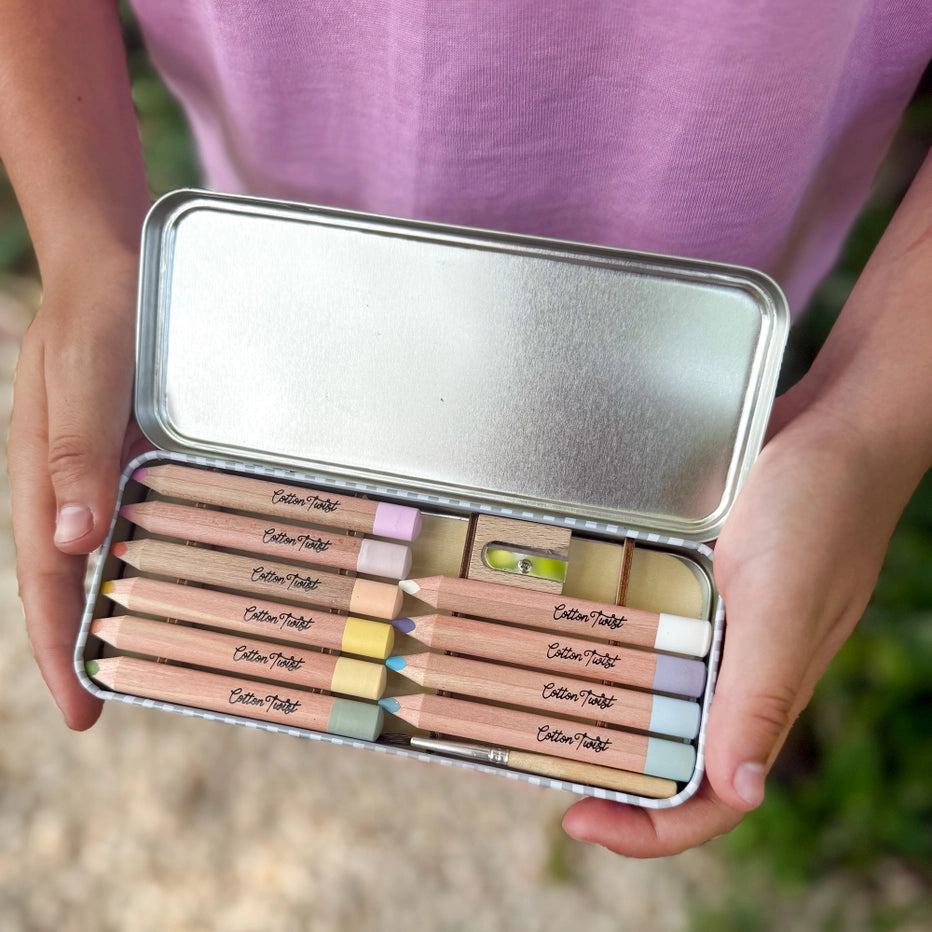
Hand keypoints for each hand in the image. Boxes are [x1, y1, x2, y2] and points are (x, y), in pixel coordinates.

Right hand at [9, 252, 149, 727]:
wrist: (113, 270)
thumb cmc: (92, 320)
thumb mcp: (79, 383)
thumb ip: (73, 456)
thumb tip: (72, 545)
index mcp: (40, 480)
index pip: (45, 582)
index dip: (57, 650)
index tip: (81, 713)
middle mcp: (68, 486)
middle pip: (73, 582)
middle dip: (87, 645)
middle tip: (116, 703)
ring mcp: (101, 472)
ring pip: (108, 556)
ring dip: (126, 607)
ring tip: (158, 658)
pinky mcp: (132, 455)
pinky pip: (141, 518)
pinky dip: (154, 556)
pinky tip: (182, 577)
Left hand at [562, 384, 914, 855]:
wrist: (836, 426)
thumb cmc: (821, 508)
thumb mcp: (783, 603)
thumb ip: (760, 695)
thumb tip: (741, 792)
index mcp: (764, 694)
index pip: (711, 797)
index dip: (648, 827)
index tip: (577, 820)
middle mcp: (739, 670)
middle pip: (671, 753)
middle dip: (609, 771)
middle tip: (536, 757)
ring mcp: (722, 628)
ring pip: (656, 694)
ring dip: (602, 707)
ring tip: (536, 703)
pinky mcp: (707, 586)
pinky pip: (655, 632)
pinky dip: (615, 641)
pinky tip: (571, 628)